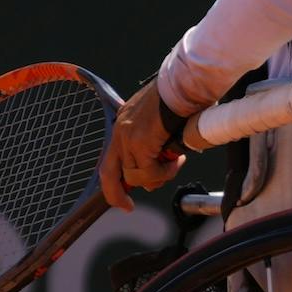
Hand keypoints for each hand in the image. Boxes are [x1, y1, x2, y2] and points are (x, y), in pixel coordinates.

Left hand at [99, 81, 188, 208]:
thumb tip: (160, 164)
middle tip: (128, 206)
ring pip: (135, 176)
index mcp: (123, 125)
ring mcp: (128, 137)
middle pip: (108, 174)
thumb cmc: (179, 99)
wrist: (183, 85)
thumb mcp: (159, 122)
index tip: (121, 199)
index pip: (109, 160)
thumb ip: (154, 141)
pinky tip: (177, 160)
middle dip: (116, 195)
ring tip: (174, 164)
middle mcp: (120, 131)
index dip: (112, 183)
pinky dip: (164, 173)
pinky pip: (150, 172)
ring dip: (157, 178)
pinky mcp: (140, 143)